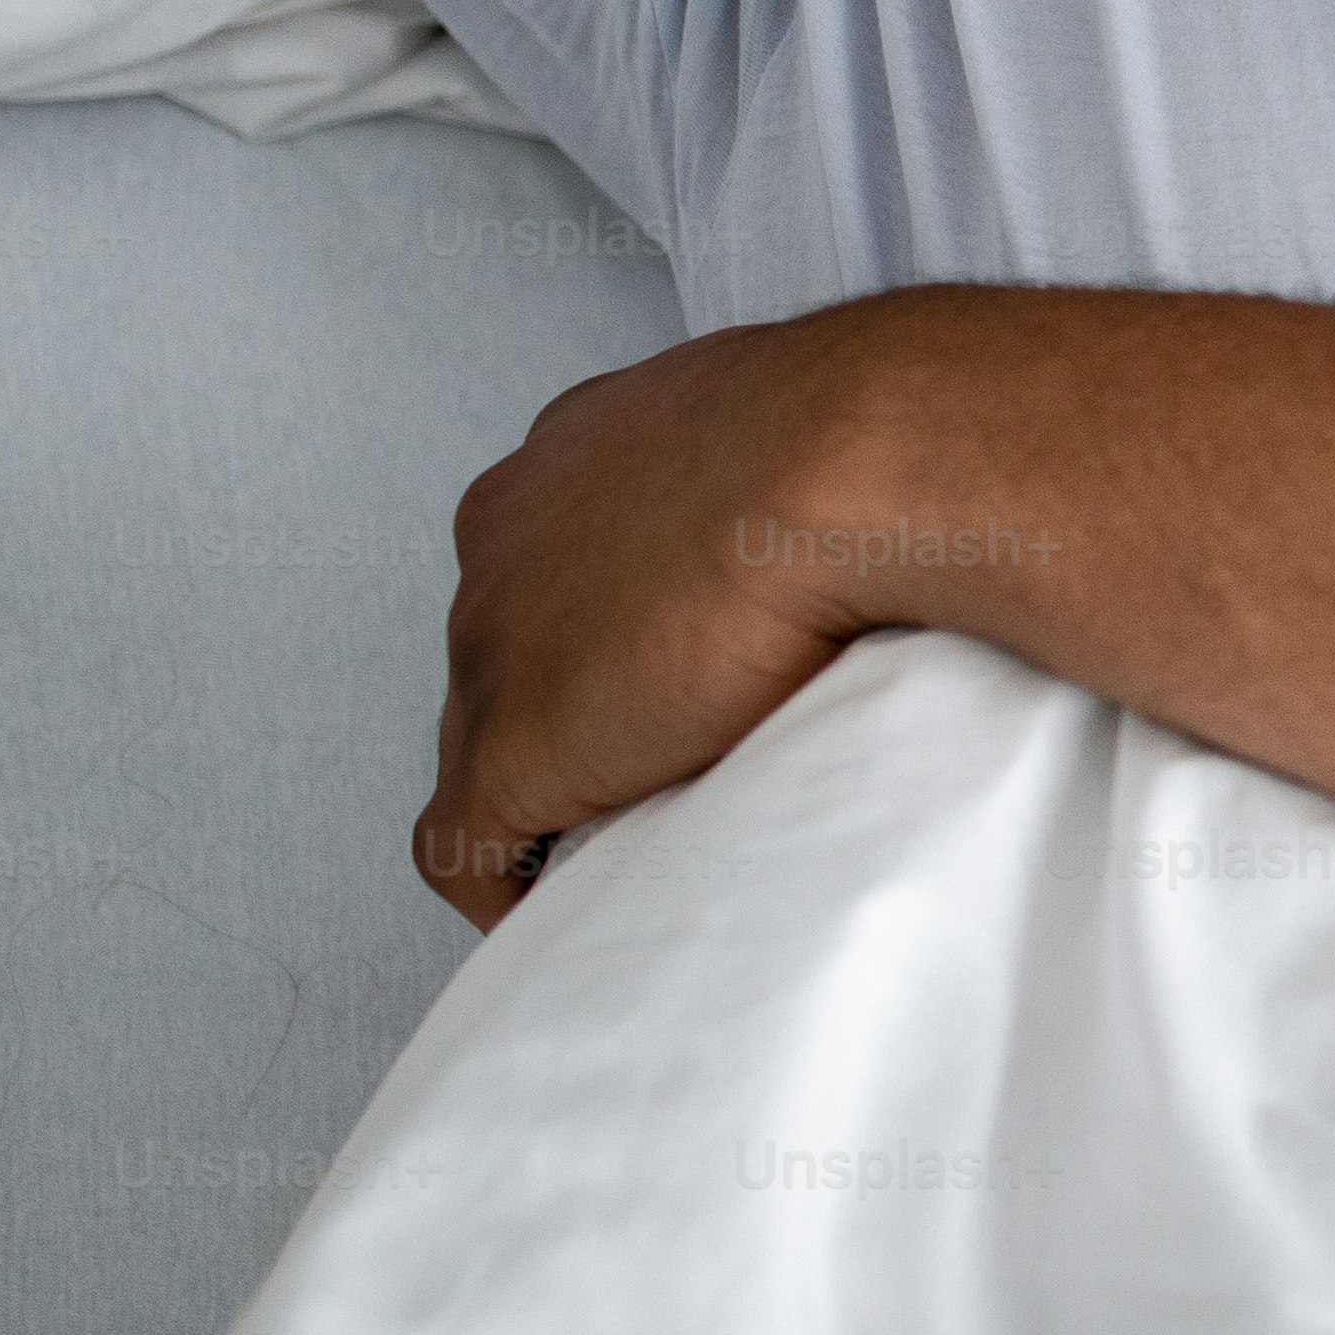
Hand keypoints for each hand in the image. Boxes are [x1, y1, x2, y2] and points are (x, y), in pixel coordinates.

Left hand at [413, 306, 896, 926]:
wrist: (856, 465)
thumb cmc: (871, 435)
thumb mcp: (812, 425)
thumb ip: (779, 470)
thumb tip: (851, 514)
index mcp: (576, 452)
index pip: (552, 559)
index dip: (603, 629)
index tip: (666, 670)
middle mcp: (510, 536)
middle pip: (508, 649)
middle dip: (574, 703)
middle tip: (669, 755)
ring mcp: (495, 644)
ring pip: (481, 739)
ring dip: (550, 788)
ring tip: (637, 831)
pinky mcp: (512, 745)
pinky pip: (463, 844)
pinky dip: (506, 885)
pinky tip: (565, 910)